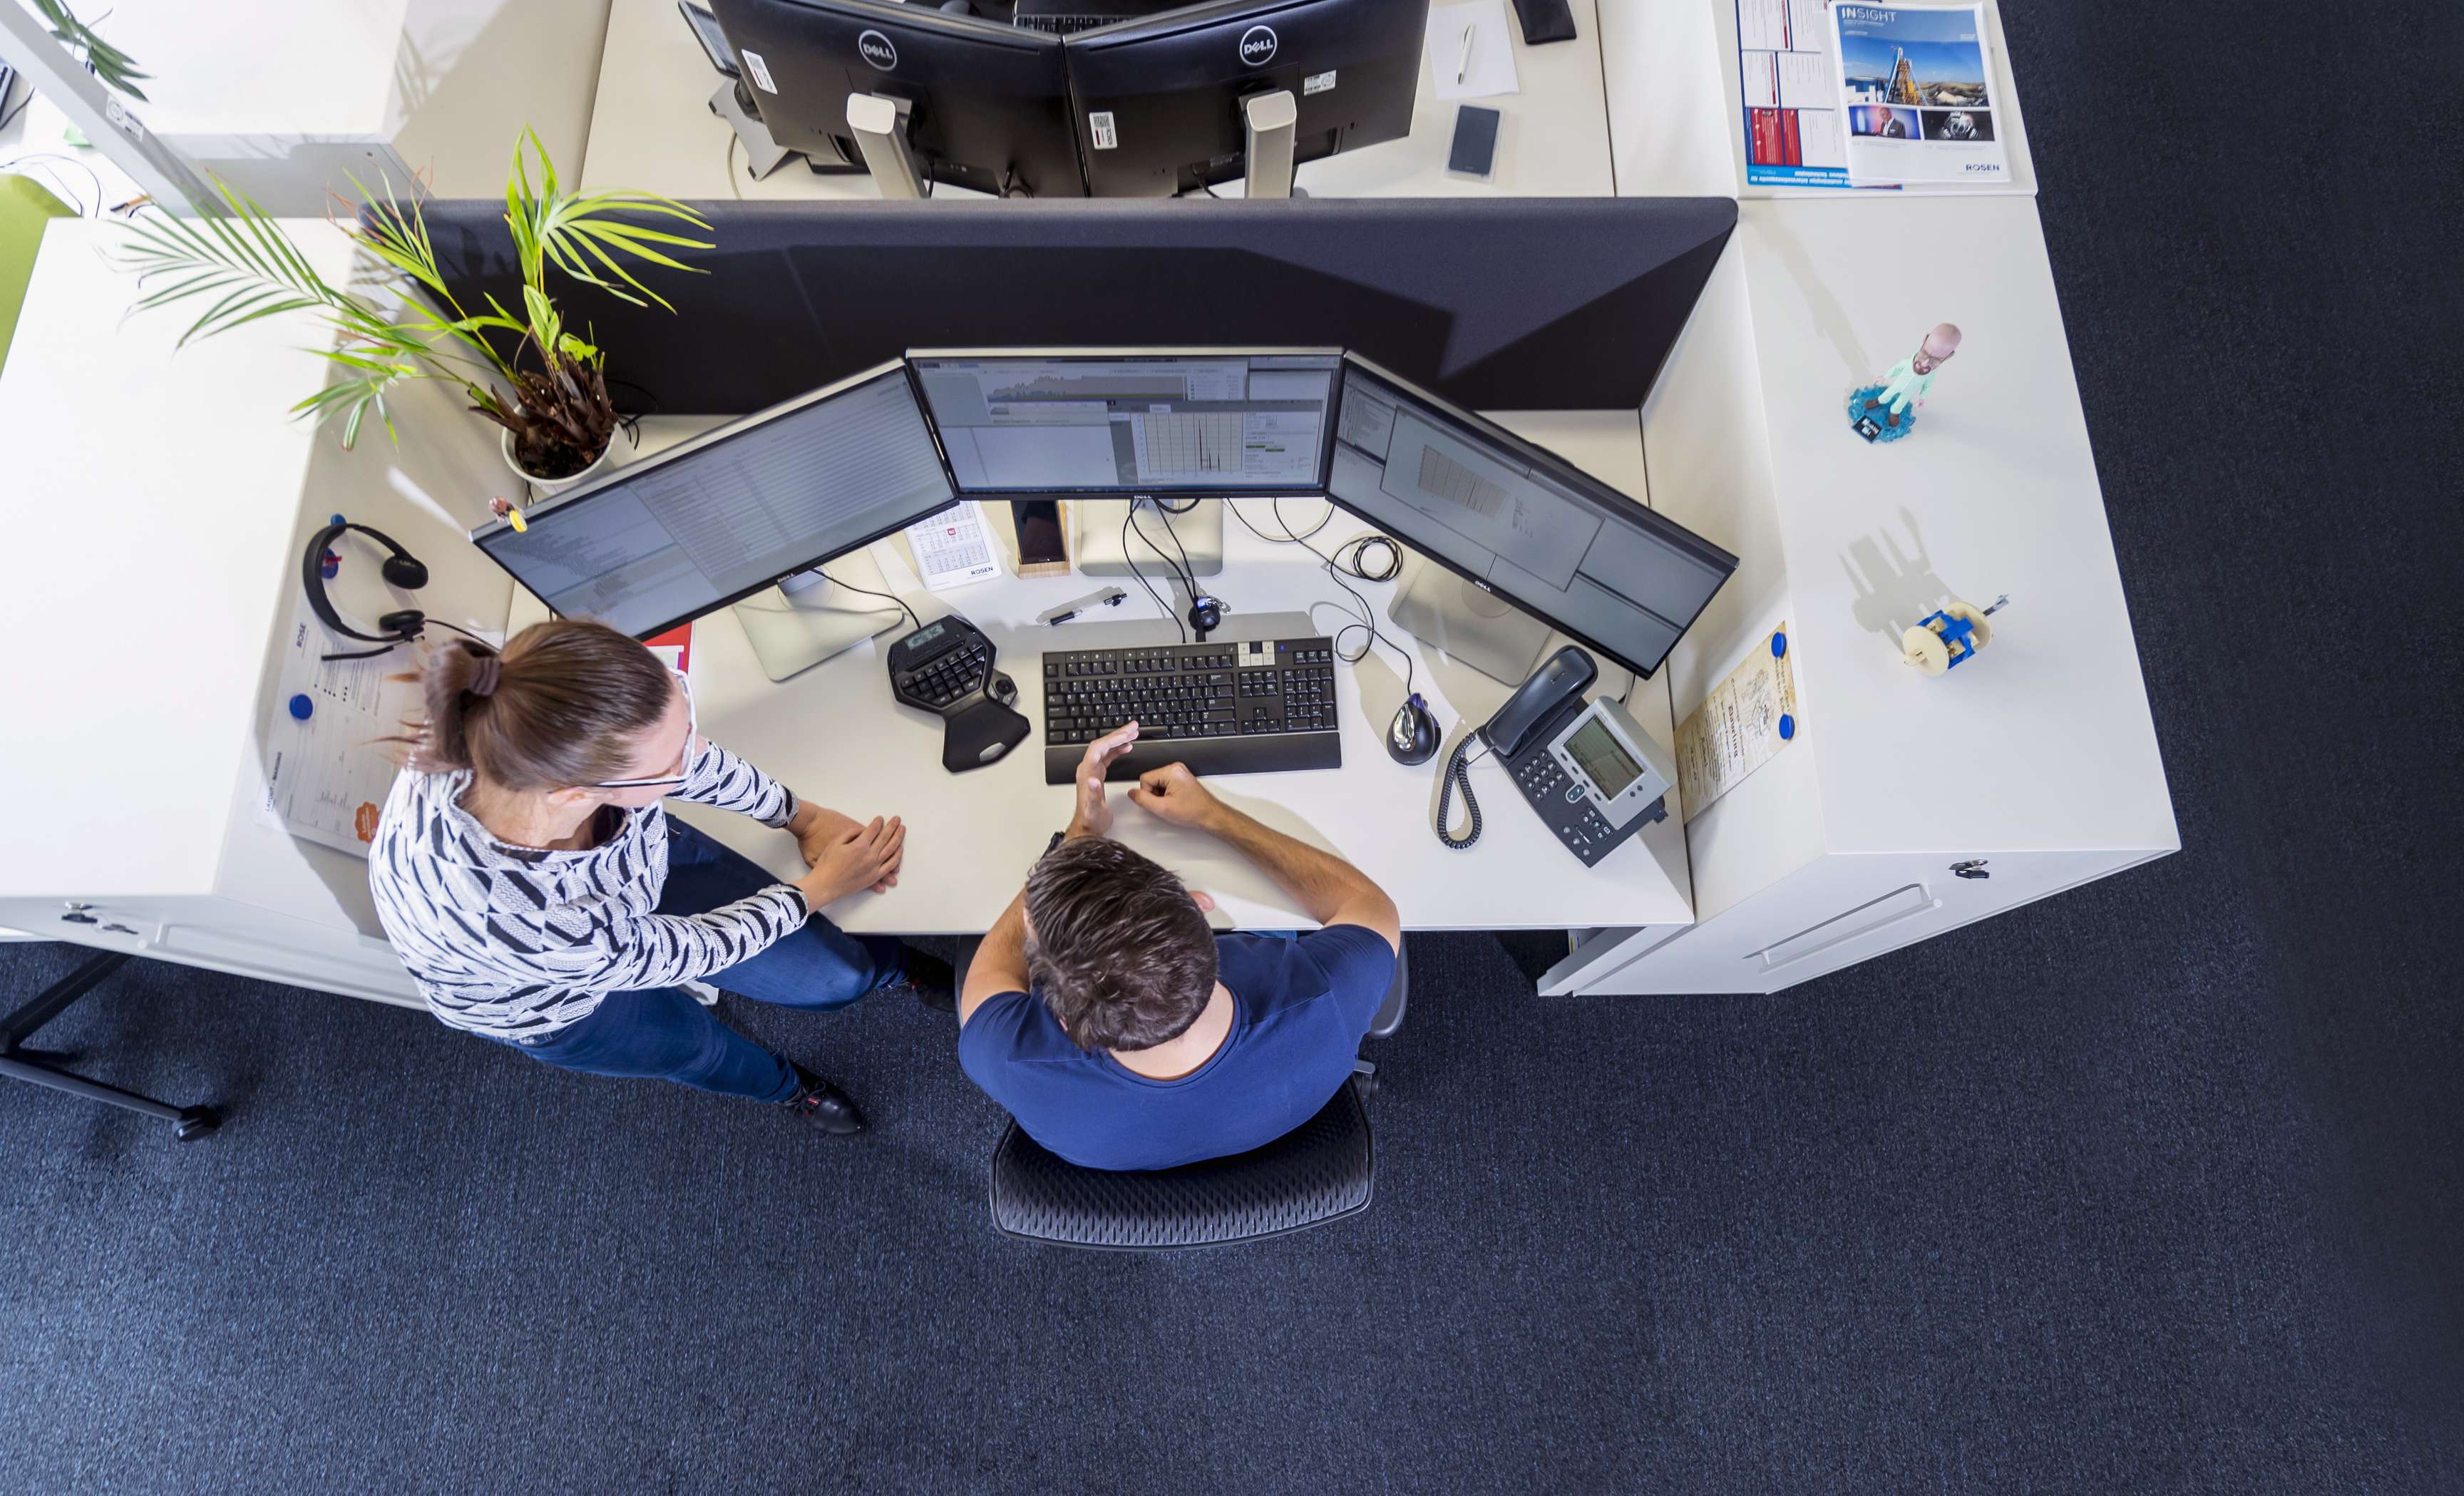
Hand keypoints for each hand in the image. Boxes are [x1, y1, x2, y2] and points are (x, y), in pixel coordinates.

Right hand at [796, 815, 904, 908]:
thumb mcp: (836, 842)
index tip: (880, 818)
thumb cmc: (827, 863)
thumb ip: (851, 833)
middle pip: (886, 838)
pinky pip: (890, 866)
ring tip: (902, 831)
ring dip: (898, 839)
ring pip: (891, 851)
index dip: (878, 822)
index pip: (873, 830)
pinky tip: (899, 850)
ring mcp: (873, 868)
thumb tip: (863, 830)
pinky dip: (897, 857)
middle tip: (898, 819)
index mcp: (859, 846)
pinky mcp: (874, 877)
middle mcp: (869, 856)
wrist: (825, 884)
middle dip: (892, 826)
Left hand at [1068, 722, 1140, 837]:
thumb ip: (1094, 795)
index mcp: (1087, 773)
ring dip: (1119, 740)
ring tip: (1133, 733)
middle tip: (1133, 727)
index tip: (1126, 734)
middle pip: (1103, 745)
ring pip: (1106, 749)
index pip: (1099, 749)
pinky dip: (1118, 750)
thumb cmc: (1091, 819)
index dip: (1112, 739)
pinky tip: (1127, 747)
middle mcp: (1088, 769)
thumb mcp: (1094, 809)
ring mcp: (1092, 771)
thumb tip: (1094, 781)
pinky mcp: (1098, 774)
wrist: (1087, 827)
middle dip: (1118, 734)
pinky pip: (1108, 756)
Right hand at [1128, 762, 1221, 830]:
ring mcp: (1179, 772)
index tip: (1160, 802)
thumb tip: (1131, 793)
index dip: (1148, 794)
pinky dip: (1167, 795)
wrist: (1209, 815)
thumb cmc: (1193, 811)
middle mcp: (1175, 768)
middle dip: (1155, 795)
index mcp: (1171, 771)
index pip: (1144, 779)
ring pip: (1157, 783)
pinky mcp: (1181, 778)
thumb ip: (1142, 799)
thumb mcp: (1162, 808)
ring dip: (1161, 796)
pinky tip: (1176, 801)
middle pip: (1150, 780)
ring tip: (1173, 803)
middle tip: (1168, 804)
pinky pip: (1165, 785)